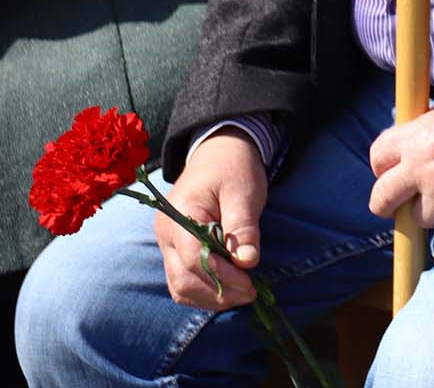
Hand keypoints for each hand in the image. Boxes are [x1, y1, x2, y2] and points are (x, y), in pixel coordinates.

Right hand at [155, 132, 268, 310]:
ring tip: (243, 294)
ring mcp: (167, 245)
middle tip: (251, 293)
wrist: (218, 153)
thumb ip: (243, 227)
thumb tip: (247, 261)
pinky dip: (204, 291)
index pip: (194, 258)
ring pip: (179, 287)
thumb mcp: (243, 191)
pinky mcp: (176, 251)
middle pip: (183, 279)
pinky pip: (183, 281)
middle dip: (218, 292)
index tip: (251, 285)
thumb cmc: (232, 169)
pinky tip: (229, 289)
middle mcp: (166, 235)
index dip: (223, 277)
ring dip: (210, 297)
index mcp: (180, 215)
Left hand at [367, 90, 433, 239]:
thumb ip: (422, 131)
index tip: (392, 172)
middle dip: (387, 201)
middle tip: (399, 201)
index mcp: (418, 137)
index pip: (377, 157)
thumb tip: (405, 148)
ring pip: (417, 218)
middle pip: (381, 199)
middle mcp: (424, 168)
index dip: (383, 166)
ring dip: (430, 210)